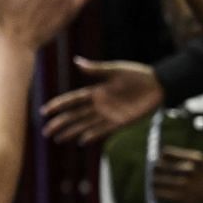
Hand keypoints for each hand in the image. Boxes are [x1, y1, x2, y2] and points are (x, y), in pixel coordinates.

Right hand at [40, 57, 162, 143]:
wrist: (158, 86)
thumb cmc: (137, 75)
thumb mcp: (115, 70)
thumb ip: (95, 69)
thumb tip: (76, 61)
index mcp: (95, 91)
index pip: (72, 100)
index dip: (58, 105)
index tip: (44, 111)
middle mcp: (98, 105)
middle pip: (74, 116)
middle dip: (60, 124)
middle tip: (45, 132)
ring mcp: (108, 115)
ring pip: (84, 125)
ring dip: (71, 132)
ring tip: (57, 139)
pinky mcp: (119, 123)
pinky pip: (102, 131)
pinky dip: (91, 136)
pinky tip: (81, 141)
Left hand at [153, 145, 202, 202]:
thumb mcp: (201, 170)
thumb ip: (181, 165)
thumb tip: (153, 166)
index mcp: (196, 158)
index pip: (166, 153)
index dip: (162, 161)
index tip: (165, 168)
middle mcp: (191, 168)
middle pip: (158, 165)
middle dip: (156, 172)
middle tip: (160, 179)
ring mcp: (186, 183)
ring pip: (156, 180)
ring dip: (154, 184)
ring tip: (160, 188)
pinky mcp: (182, 197)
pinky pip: (158, 192)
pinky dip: (156, 193)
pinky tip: (160, 195)